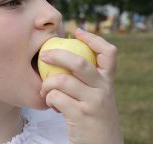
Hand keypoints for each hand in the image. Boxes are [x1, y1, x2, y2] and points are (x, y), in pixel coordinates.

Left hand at [39, 28, 122, 143]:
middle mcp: (104, 89)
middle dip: (57, 55)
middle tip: (43, 55)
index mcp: (108, 82)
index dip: (93, 38)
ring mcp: (93, 102)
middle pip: (80, 62)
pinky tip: (51, 105)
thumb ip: (88, 83)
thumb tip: (64, 61)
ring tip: (44, 91)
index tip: (77, 32)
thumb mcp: (98, 99)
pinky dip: (49, 99)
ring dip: (47, 84)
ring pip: (63, 80)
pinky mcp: (81, 116)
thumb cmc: (94, 122)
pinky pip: (57, 98)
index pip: (109, 53)